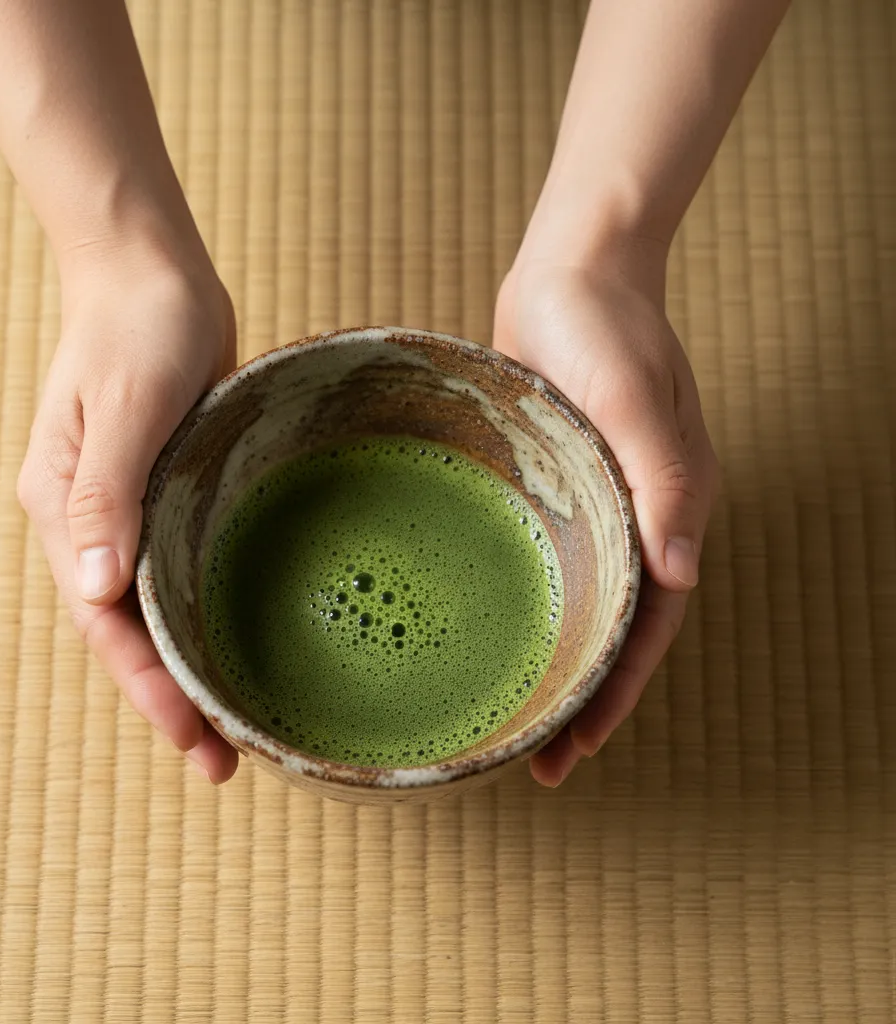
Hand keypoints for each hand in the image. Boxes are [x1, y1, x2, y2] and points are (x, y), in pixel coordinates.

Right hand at [17, 242, 238, 783]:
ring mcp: (132, 507)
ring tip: (239, 716)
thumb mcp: (128, 407)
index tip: (193, 742)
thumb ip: (108, 497)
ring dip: (192, 660)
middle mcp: (93, 520)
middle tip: (227, 757)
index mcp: (67, 509)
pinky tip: (240, 633)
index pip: (105, 623)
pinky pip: (183, 563)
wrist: (152, 270)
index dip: (147, 688)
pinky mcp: (169, 488)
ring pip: (158, 604)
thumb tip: (93, 591)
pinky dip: (205, 607)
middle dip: (173, 696)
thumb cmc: (138, 326)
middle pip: (130, 628)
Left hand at [493, 247, 719, 786]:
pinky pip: (548, 559)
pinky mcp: (554, 484)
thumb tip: (682, 576)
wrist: (573, 272)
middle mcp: (632, 519)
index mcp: (665, 511)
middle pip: (611, 629)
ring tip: (513, 712)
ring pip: (578, 601)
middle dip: (579, 698)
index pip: (646, 627)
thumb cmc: (604, 326)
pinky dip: (532, 602)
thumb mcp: (633, 397)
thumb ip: (660, 479)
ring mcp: (592, 504)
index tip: (574, 751)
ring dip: (554, 658)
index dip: (614, 694)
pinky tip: (495, 627)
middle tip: (534, 759)